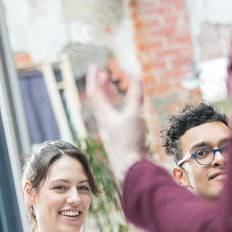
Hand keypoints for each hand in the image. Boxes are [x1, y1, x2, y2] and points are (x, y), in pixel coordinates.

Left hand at [85, 65, 147, 182]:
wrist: (129, 164)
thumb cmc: (129, 141)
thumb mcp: (133, 116)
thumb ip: (135, 97)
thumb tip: (137, 77)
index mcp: (104, 114)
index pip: (95, 92)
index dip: (94, 79)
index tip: (95, 67)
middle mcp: (104, 120)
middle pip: (98, 99)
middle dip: (100, 85)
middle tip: (103, 73)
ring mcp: (110, 127)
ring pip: (104, 107)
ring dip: (106, 95)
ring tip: (111, 87)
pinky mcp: (117, 133)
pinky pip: (112, 115)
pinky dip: (114, 106)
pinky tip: (121, 107)